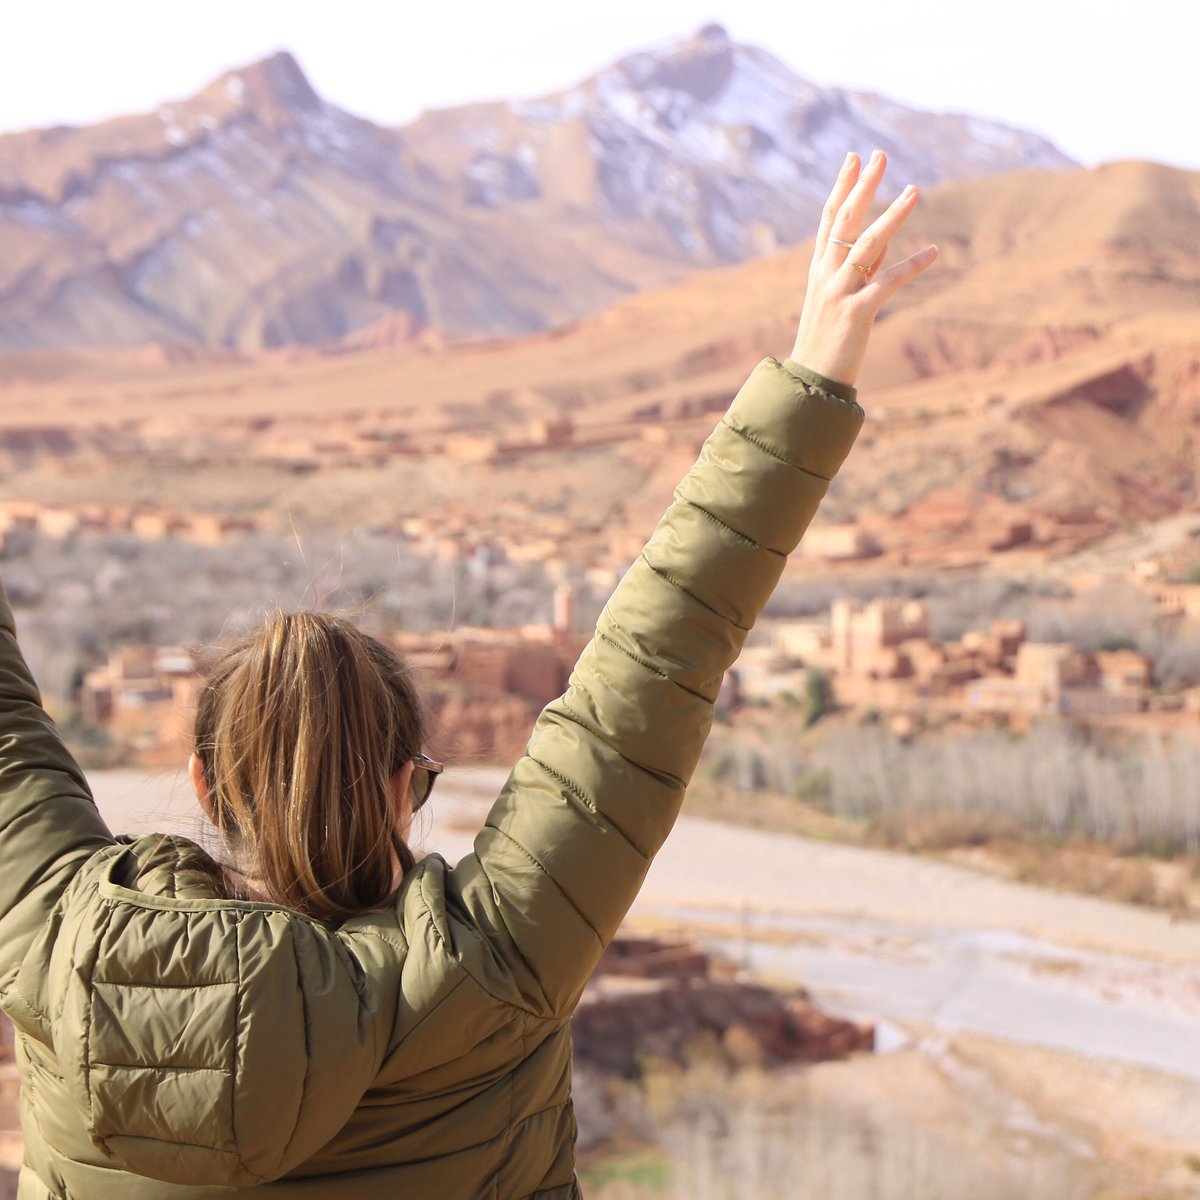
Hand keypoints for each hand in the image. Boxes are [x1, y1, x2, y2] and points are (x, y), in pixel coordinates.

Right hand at [790, 150, 937, 387]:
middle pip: (845, 222)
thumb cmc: (826, 341)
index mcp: (818, 270)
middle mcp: (825, 276)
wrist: (813, 381)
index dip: (842, 187)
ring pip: (866, 246)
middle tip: (879, 155)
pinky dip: (912, 266)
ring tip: (915, 190)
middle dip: (863, 187)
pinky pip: (888, 282)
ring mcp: (839, 293)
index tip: (854, 158)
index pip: (829, 220)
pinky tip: (934, 253)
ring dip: (893, 216)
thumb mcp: (839, 299)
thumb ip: (860, 270)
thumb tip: (884, 244)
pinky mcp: (856, 313)